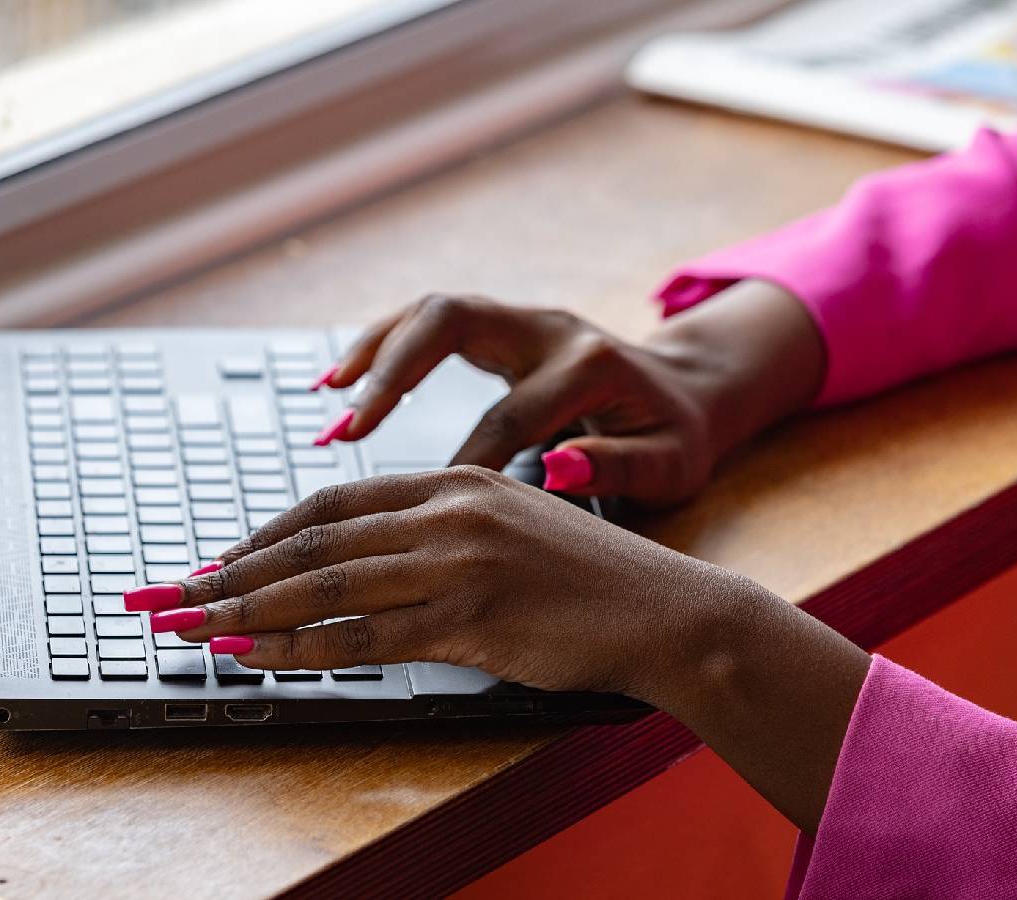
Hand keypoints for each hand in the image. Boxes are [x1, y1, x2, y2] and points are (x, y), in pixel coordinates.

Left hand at [162, 466, 735, 696]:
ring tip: (188, 630)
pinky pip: (365, 637)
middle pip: (312, 542)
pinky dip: (302, 649)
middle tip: (167, 596)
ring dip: (246, 611)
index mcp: (453, 481)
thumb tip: (364, 565)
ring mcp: (458, 563)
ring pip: (325, 587)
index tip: (215, 561)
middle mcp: (447, 512)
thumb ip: (438, 533)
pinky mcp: (473, 619)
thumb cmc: (587, 576)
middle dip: (227, 573)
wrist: (666, 609)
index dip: (262, 534)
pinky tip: (258, 658)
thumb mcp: (509, 525)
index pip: (332, 504)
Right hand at [316, 282, 824, 505]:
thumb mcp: (669, 465)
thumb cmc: (676, 436)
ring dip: (375, 349)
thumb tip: (558, 468)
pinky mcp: (501, 327)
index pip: (511, 415)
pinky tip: (341, 381)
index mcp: (588, 367)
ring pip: (431, 309)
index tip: (428, 512)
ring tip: (328, 397)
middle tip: (350, 424)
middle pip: (453, 320)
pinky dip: (383, 346)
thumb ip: (619, 467)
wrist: (689, 388)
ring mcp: (521, 320)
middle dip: (395, 369)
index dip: (468, 462)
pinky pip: (429, 322)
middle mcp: (548, 329)